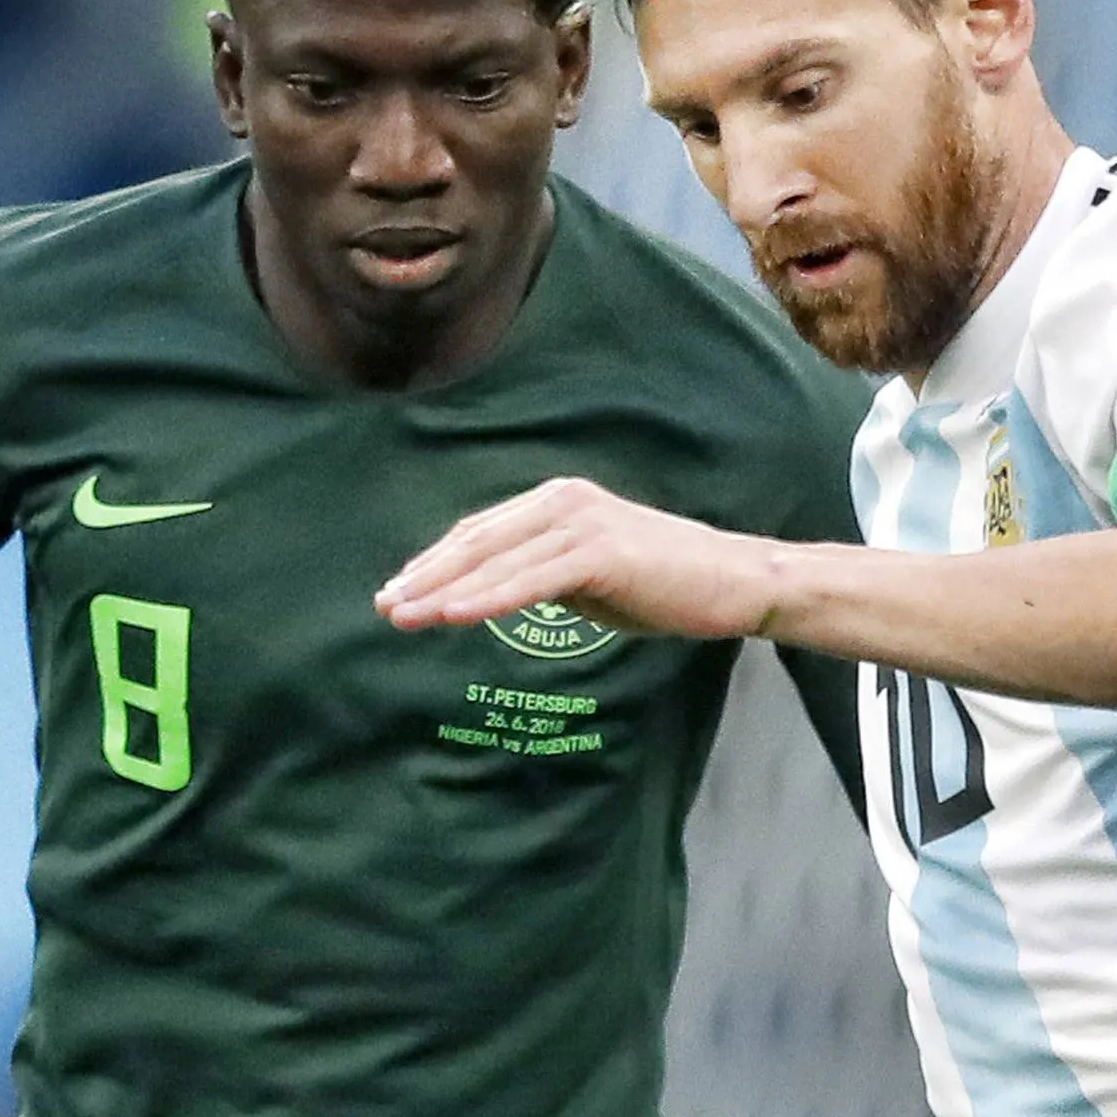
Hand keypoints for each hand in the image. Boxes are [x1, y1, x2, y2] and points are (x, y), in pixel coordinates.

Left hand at [378, 478, 782, 643]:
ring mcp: (579, 523)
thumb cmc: (666, 585)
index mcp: (555, 502)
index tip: (400, 591)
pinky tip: (452, 615)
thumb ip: (544, 575)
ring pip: (494, 560)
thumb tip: (502, 593)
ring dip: (443, 590)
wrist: (731, 583)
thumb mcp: (590, 576)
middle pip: (476, 541)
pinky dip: (487, 598)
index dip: (436, 562)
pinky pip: (529, 580)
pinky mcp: (598, 553)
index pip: (481, 533)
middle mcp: (561, 501)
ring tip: (402, 615)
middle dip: (425, 574)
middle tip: (385, 604)